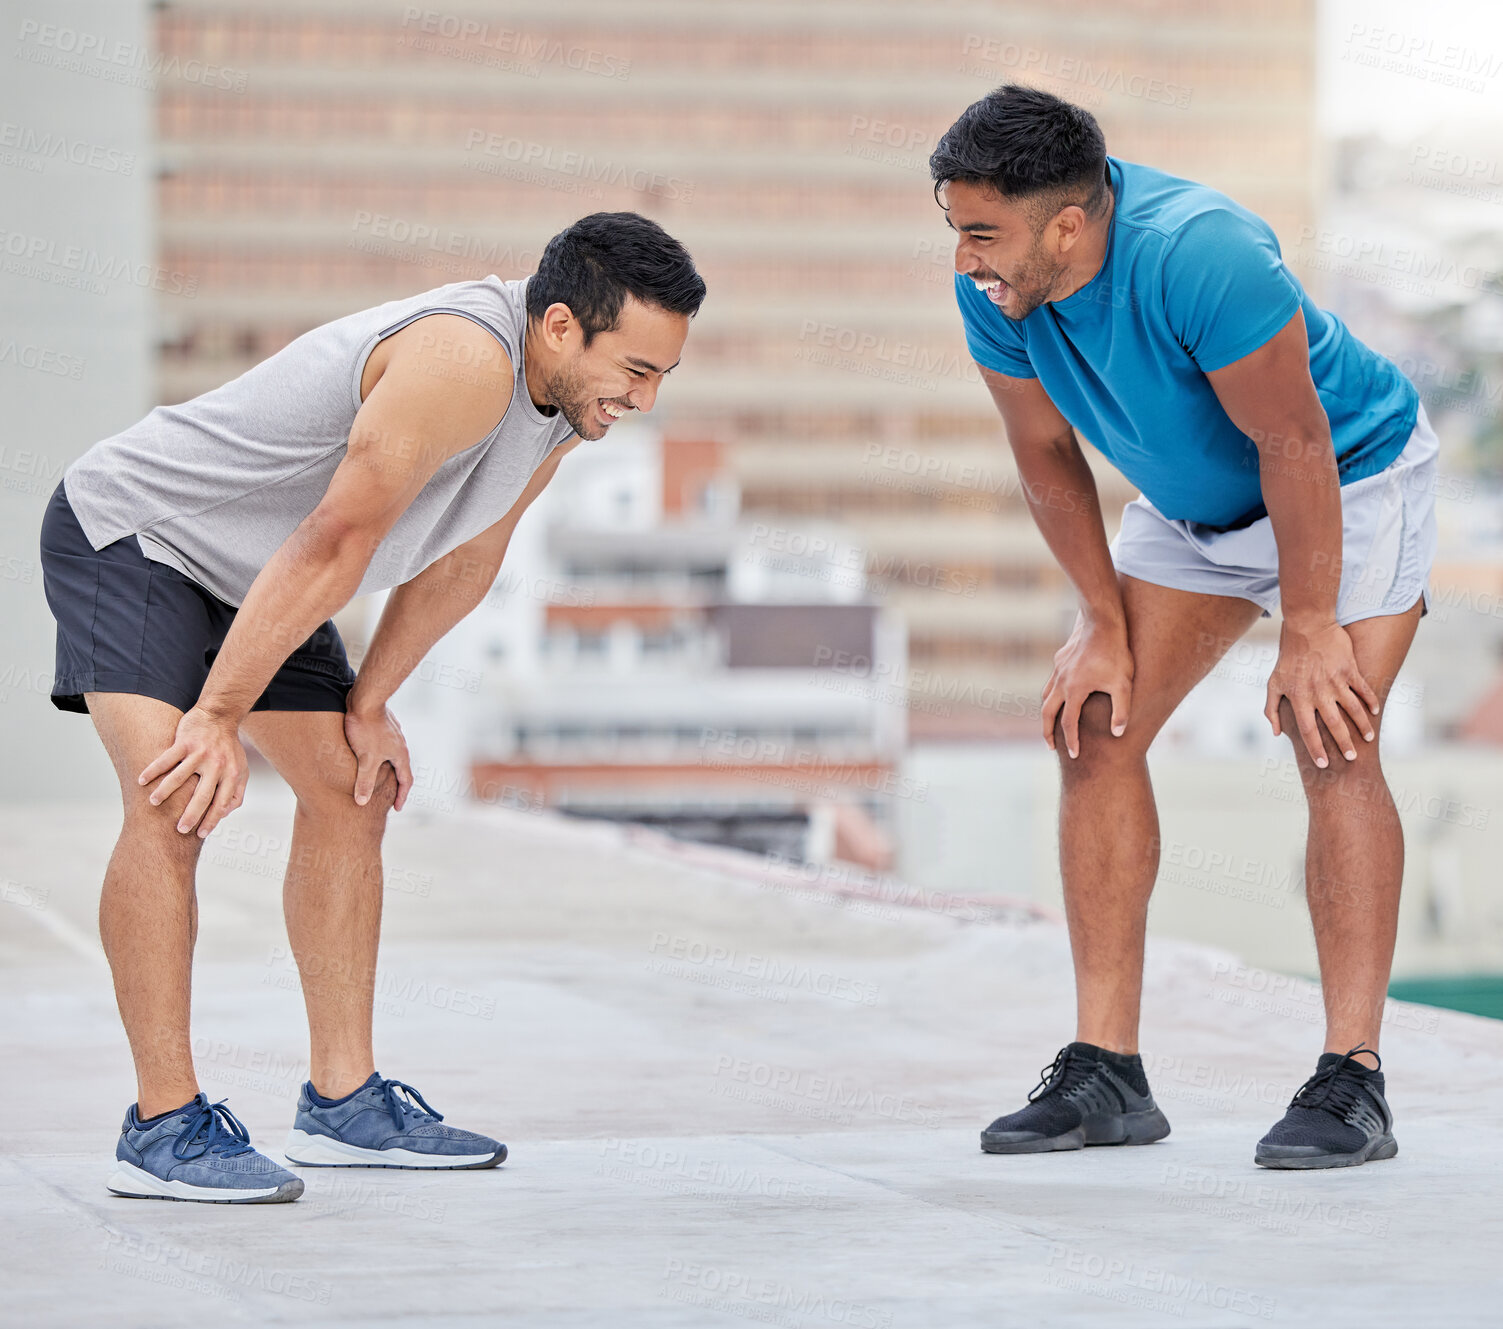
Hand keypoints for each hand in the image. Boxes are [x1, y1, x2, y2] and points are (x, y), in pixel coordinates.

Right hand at [137, 706, 248, 837]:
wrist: (220, 716)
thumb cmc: (229, 748)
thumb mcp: (241, 770)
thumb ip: (236, 792)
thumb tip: (224, 814)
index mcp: (231, 774)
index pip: (222, 803)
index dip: (212, 820)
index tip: (200, 834)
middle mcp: (217, 765)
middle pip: (203, 795)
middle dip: (191, 815)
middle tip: (179, 829)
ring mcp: (200, 753)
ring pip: (180, 776)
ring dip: (165, 791)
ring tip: (154, 803)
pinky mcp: (185, 742)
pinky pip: (166, 758)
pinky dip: (153, 769)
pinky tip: (141, 780)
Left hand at [344, 703, 412, 809]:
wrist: (365, 700)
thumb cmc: (367, 728)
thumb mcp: (366, 759)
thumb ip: (365, 782)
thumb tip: (362, 803)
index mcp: (400, 755)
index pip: (406, 781)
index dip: (401, 796)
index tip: (397, 808)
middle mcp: (400, 745)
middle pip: (401, 769)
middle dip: (396, 784)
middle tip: (389, 796)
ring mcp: (392, 735)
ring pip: (392, 756)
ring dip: (388, 768)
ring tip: (378, 777)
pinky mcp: (383, 727)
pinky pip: (384, 746)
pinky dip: (380, 756)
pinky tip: (369, 755)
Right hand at [1042, 612, 1134, 757]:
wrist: (1101, 620)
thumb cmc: (1116, 652)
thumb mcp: (1123, 684)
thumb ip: (1121, 711)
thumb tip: (1118, 733)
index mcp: (1074, 691)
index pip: (1068, 723)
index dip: (1071, 742)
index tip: (1074, 756)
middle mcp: (1061, 682)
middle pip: (1047, 713)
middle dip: (1048, 732)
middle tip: (1051, 746)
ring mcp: (1058, 669)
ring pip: (1045, 695)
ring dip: (1047, 711)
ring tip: (1051, 721)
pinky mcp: (1060, 658)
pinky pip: (1052, 680)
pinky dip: (1052, 692)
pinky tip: (1061, 691)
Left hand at [1265, 618, 1379, 768]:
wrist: (1307, 626)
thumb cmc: (1288, 659)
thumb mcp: (1273, 683)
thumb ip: (1272, 709)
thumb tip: (1276, 733)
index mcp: (1299, 698)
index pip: (1307, 730)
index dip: (1315, 748)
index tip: (1323, 764)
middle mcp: (1318, 692)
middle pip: (1333, 724)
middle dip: (1343, 744)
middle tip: (1351, 759)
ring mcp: (1335, 681)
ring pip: (1352, 709)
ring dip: (1362, 726)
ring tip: (1368, 739)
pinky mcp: (1349, 669)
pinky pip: (1363, 689)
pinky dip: (1370, 701)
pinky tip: (1375, 712)